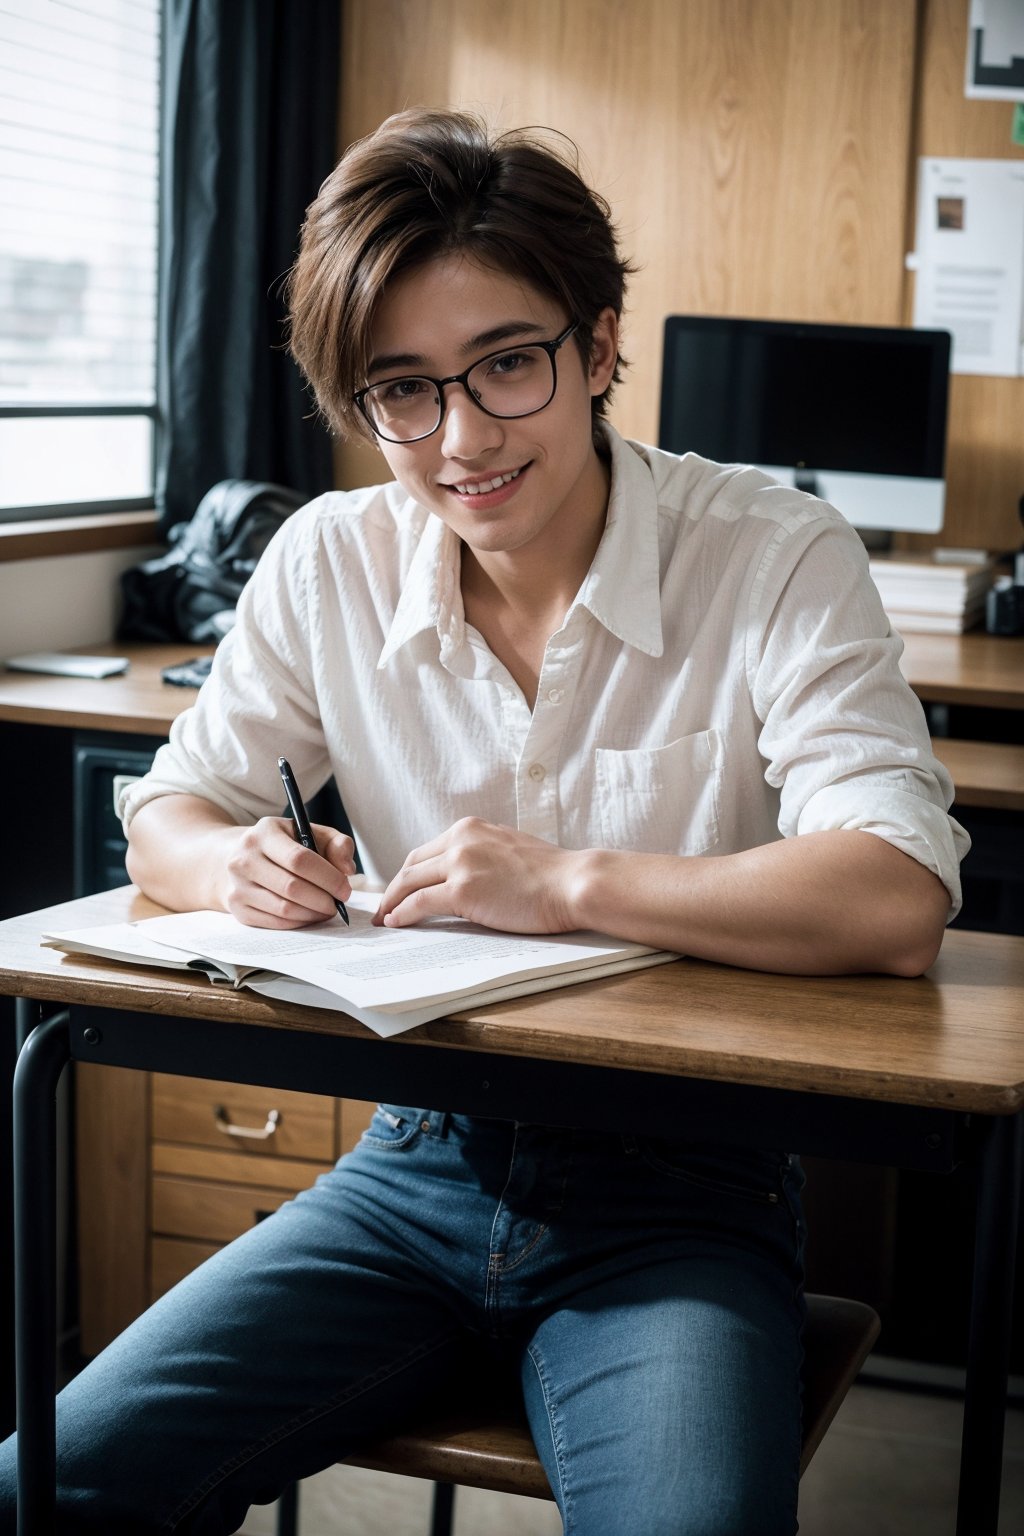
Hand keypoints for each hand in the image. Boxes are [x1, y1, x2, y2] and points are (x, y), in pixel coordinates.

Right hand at [219, 817, 355, 927]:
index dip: (328, 878)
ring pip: (284, 909)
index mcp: (265, 833)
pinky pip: (275, 922)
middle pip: (291, 887)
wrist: (238, 856)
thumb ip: (337, 845)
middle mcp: (244, 858)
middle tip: (339, 903)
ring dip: (313, 914)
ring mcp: (237, 885)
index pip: (299, 859)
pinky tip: (310, 915)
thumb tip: (347, 870)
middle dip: (323, 899)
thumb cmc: (285, 844)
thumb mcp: (312, 833)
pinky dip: (299, 922)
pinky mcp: (238, 908)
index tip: (345, 889)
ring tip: (327, 909)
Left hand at [373, 817, 585, 932]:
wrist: (572, 883)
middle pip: (412, 865)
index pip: (427, 851)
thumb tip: (464, 878)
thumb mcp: (507, 850)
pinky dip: (402, 914)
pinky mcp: (462, 889)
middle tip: (384, 907)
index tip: (401, 889)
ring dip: (391, 903)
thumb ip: (481, 856)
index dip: (410, 873)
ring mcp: (460, 863)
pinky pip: (419, 903)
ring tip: (384, 919)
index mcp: (470, 827)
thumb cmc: (550, 874)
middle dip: (394, 888)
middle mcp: (460, 838)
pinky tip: (395, 923)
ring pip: (409, 883)